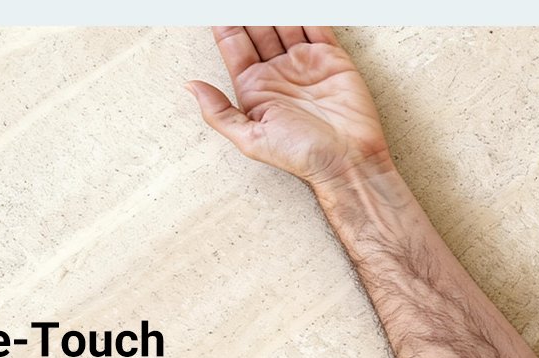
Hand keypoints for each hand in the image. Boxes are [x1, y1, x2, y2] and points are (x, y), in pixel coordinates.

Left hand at [186, 27, 391, 189]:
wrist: (348, 161)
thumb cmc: (301, 156)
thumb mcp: (250, 139)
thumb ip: (218, 112)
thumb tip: (190, 86)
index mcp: (254, 87)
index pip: (234, 44)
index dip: (225, 22)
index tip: (216, 7)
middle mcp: (278, 72)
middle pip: (258, 28)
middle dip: (248, 11)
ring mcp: (305, 63)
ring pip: (285, 23)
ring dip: (274, 8)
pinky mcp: (332, 58)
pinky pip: (316, 26)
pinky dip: (306, 11)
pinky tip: (293, 4)